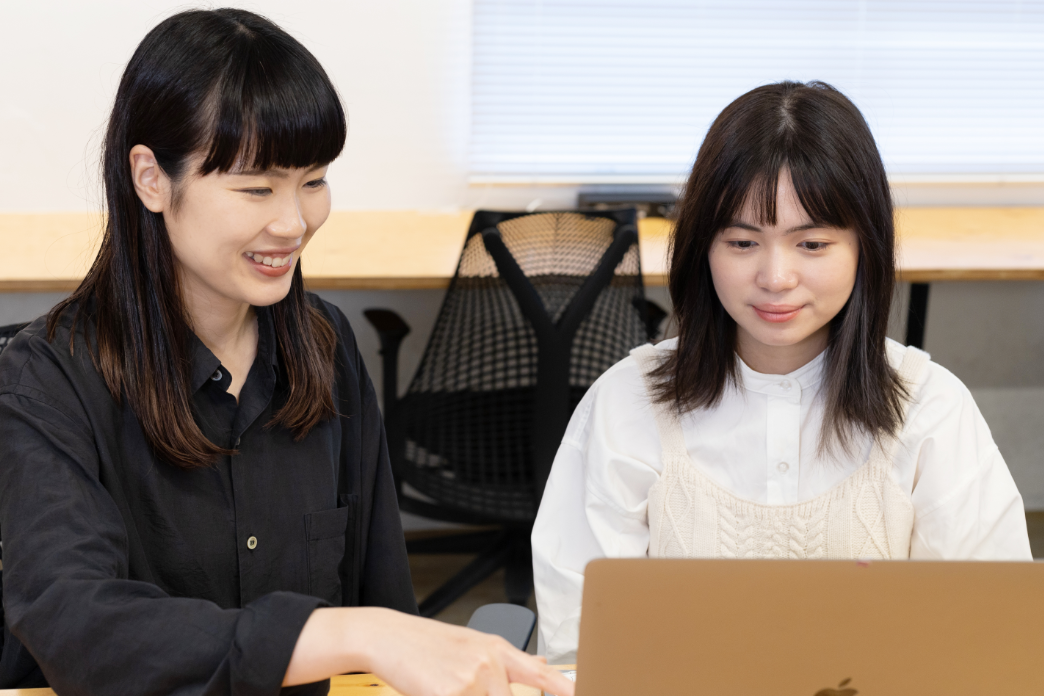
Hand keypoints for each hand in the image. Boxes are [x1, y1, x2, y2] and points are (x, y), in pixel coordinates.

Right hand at [285, 606, 575, 695]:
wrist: (388, 635)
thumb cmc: (428, 645)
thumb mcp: (472, 644)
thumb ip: (509, 661)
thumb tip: (545, 666)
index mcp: (497, 648)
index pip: (542, 675)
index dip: (564, 689)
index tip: (583, 692)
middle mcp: (490, 662)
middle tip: (460, 686)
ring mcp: (472, 678)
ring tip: (446, 685)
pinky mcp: (451, 692)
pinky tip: (435, 690)